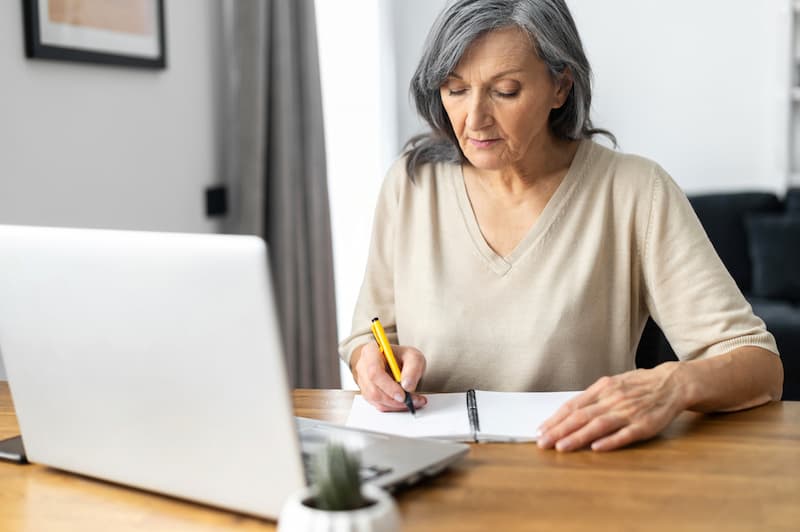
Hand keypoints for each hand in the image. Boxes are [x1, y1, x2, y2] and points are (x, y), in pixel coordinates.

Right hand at [350, 342, 427, 411]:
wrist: (395, 361)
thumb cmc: (401, 357)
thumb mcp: (413, 356)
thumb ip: (413, 368)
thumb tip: (407, 386)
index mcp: (371, 351)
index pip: (374, 371)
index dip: (388, 386)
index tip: (402, 395)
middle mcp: (363, 366)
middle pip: (373, 389)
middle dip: (394, 399)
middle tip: (412, 401)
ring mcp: (363, 381)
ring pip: (376, 399)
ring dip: (395, 404)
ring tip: (414, 401)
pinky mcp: (367, 393)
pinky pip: (378, 404)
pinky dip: (393, 407)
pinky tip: (406, 403)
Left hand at [537, 363, 686, 451]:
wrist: (673, 383)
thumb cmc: (639, 385)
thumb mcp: (613, 384)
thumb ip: (593, 398)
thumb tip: (569, 411)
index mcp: (603, 388)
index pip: (573, 406)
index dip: (555, 419)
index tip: (540, 430)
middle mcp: (613, 399)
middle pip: (581, 416)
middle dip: (559, 430)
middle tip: (542, 442)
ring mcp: (629, 412)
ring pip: (598, 425)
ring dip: (578, 437)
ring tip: (561, 447)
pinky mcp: (645, 425)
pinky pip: (625, 435)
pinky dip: (610, 441)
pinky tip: (596, 448)